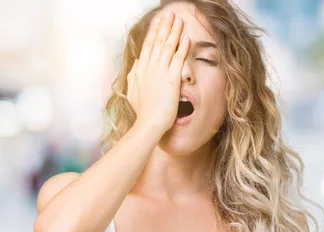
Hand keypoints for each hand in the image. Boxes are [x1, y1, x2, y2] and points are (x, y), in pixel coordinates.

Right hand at [127, 11, 189, 134]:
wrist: (149, 122)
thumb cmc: (142, 111)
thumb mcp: (132, 90)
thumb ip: (134, 75)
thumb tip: (137, 63)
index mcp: (141, 69)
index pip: (148, 46)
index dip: (154, 32)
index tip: (159, 22)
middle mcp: (149, 67)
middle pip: (158, 42)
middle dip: (165, 26)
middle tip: (170, 14)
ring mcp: (160, 72)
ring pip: (168, 46)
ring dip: (174, 31)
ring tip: (179, 20)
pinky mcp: (172, 79)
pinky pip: (178, 59)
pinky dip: (182, 47)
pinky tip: (186, 37)